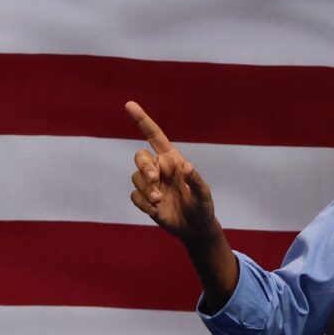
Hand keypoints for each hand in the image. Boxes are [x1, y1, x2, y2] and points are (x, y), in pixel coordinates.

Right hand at [126, 103, 224, 245]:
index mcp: (173, 160)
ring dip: (145, 190)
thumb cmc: (202, 207)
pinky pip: (134, 196)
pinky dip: (143, 203)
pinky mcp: (144, 200)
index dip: (142, 120)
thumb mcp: (204, 195)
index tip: (129, 105)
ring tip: (159, 202)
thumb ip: (196, 181)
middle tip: (155, 181)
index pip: (154, 136)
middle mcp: (160, 168)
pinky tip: (155, 211)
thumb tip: (187, 167)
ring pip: (135, 177)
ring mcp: (151, 184)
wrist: (195, 229)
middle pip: (140, 157)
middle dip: (144, 168)